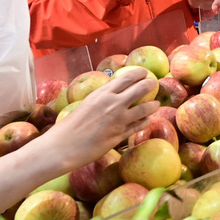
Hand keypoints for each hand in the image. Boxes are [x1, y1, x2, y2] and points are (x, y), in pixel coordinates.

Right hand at [42, 67, 159, 167]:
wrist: (64, 146)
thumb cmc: (70, 125)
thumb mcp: (86, 104)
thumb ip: (101, 97)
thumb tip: (112, 92)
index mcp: (102, 93)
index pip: (127, 78)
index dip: (139, 73)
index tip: (144, 73)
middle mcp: (113, 104)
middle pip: (140, 89)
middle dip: (150, 85)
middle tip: (154, 84)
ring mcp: (119, 120)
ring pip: (144, 109)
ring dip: (152, 105)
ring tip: (156, 104)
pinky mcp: (120, 135)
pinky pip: (139, 126)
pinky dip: (146, 121)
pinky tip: (149, 119)